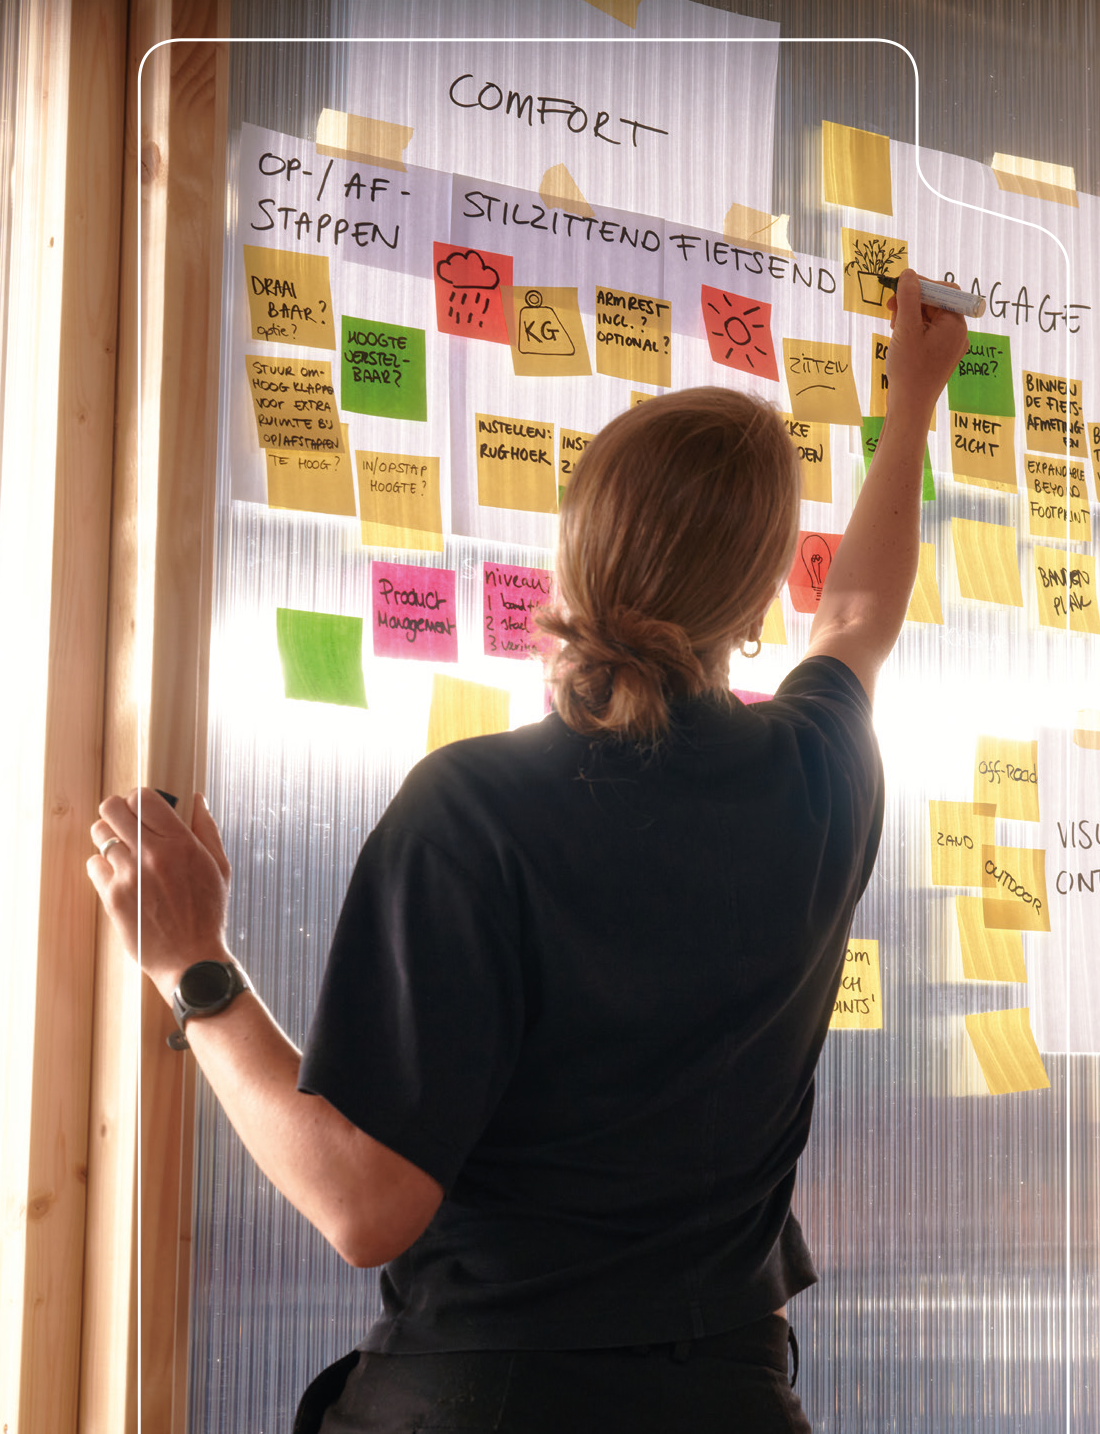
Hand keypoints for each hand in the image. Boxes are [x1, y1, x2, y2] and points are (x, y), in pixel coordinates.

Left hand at [88, 789, 232, 999]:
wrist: (191, 958)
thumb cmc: (208, 913)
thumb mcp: (219, 867)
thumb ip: (206, 828)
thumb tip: (196, 799)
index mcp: (180, 843)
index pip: (143, 797)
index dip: (139, 799)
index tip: (142, 809)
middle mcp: (152, 854)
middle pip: (111, 808)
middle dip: (117, 810)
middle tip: (125, 823)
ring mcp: (129, 876)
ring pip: (99, 834)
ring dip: (109, 837)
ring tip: (122, 850)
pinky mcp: (112, 896)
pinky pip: (93, 864)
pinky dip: (103, 866)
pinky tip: (119, 875)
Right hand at [884, 269, 970, 422]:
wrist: (910, 407)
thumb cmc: (909, 370)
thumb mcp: (906, 329)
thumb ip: (908, 298)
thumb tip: (908, 274)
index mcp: (955, 325)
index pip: (944, 291)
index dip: (921, 285)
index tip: (899, 287)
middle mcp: (958, 334)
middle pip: (937, 304)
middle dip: (912, 303)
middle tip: (890, 309)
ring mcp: (950, 346)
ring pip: (931, 319)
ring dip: (910, 317)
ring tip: (894, 329)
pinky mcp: (941, 356)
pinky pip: (929, 334)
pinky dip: (914, 331)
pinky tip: (900, 339)